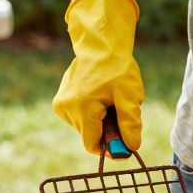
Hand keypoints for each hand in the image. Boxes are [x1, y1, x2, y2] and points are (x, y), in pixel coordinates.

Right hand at [52, 0, 143, 153]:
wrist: (100, 45)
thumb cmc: (118, 68)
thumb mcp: (129, 95)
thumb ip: (130, 123)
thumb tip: (132, 147)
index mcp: (82, 108)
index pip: (92, 145)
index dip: (110, 147)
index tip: (124, 141)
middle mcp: (66, 108)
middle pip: (89, 135)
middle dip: (106, 130)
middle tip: (119, 112)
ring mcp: (60, 104)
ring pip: (84, 127)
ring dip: (98, 121)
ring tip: (108, 100)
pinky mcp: (59, 101)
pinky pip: (78, 117)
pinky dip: (90, 113)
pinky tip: (97, 97)